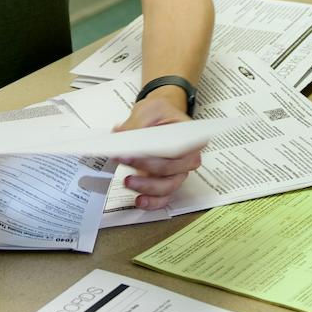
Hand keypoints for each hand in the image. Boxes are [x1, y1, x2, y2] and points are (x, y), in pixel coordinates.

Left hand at [111, 87, 202, 211]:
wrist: (159, 118)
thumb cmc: (159, 114)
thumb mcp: (149, 110)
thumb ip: (137, 126)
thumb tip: (122, 138)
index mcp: (190, 137)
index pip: (177, 149)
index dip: (156, 153)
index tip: (135, 152)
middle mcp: (188, 157)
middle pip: (171, 170)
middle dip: (145, 167)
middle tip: (125, 160)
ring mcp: (177, 172)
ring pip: (168, 186)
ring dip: (147, 187)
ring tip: (129, 181)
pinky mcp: (166, 182)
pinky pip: (164, 198)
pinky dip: (152, 201)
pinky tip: (140, 200)